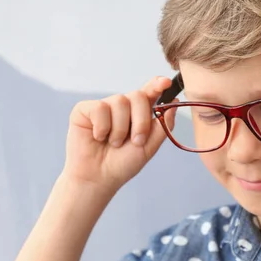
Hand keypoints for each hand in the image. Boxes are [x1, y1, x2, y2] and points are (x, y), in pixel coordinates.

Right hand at [61, 76, 175, 191]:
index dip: (157, 84)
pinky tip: (98, 138)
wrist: (98, 178)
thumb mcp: (148, 147)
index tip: (165, 82)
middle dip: (141, 120)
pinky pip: (100, 108)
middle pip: (138, 95)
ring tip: (113, 143)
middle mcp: (121, 107)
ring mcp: (103, 107)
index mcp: (137, 114)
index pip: (149, 92)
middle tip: (135, 141)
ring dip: (120, 129)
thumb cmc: (122, 164)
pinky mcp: (84, 110)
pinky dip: (102, 127)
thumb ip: (162, 125)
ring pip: (119, 102)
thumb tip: (175, 101)